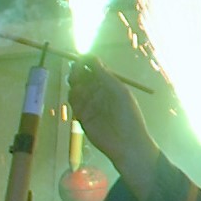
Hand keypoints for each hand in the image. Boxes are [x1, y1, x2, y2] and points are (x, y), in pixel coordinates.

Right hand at [67, 59, 156, 179]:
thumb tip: (90, 58)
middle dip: (77, 72)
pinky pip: (73, 102)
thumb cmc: (127, 115)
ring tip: (80, 90)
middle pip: (81, 75)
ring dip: (75, 85)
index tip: (80, 59)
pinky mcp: (82, 115)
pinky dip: (73, 98)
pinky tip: (78, 100)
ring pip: (75, 87)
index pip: (93, 67)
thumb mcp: (118, 91)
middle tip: (76, 73)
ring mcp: (89, 102)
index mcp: (109, 82)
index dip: (85, 62)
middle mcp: (98, 91)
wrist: (125, 142)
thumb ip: (104, 75)